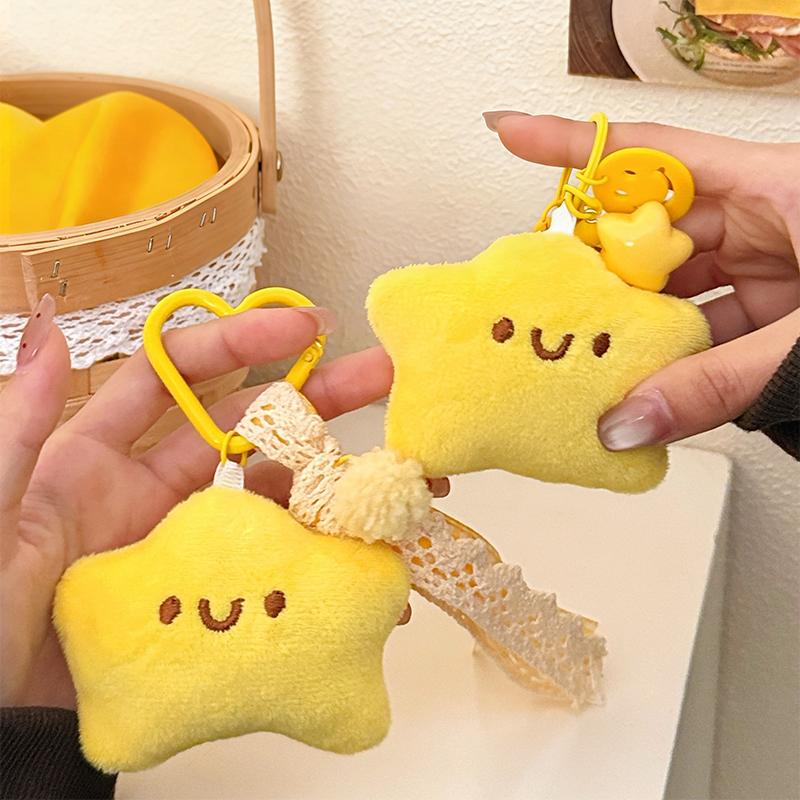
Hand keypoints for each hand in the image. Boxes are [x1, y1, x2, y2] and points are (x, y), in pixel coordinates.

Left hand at [0, 298, 444, 708]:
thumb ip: (19, 425)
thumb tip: (50, 325)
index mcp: (98, 458)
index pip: (177, 378)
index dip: (240, 342)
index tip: (305, 329)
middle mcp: (154, 492)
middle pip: (248, 427)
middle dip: (317, 396)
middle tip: (383, 377)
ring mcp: (190, 546)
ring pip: (277, 496)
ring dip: (338, 481)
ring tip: (401, 479)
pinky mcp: (214, 598)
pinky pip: (280, 568)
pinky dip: (329, 563)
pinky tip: (374, 565)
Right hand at [485, 112, 799, 448]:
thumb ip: (718, 384)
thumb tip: (627, 424)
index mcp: (776, 184)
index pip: (651, 152)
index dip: (571, 144)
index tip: (505, 132)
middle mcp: (763, 217)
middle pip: (649, 230)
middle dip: (593, 266)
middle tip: (540, 298)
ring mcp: (767, 264)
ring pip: (671, 287)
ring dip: (631, 325)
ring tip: (581, 355)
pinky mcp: (775, 308)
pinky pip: (703, 325)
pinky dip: (672, 357)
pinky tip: (642, 384)